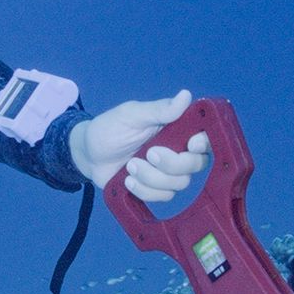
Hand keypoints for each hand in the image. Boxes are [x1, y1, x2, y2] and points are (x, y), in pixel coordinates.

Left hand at [70, 89, 211, 202]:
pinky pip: (163, 197)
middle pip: (196, 164)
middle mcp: (177, 151)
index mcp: (176, 128)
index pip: (206, 137)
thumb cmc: (110, 128)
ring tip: (129, 167)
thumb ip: (159, 109)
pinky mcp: (155, 190)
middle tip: (148, 154)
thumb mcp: (131, 114)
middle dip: (171, 163)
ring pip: (179, 184)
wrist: (87, 154)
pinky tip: (127, 180)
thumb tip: (186, 96)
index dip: (205, 143)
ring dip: (151, 177)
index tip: (191, 144)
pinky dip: (144, 190)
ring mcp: (167, 173)